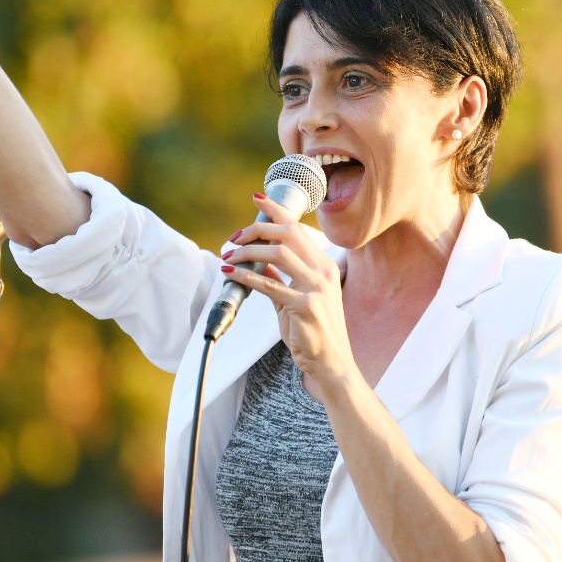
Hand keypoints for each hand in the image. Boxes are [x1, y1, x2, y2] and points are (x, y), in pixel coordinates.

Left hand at [222, 195, 357, 388]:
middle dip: (256, 229)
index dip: (276, 209)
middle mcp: (322, 272)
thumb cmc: (314, 332)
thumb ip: (282, 278)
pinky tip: (232, 274)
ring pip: (277, 253)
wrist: (332, 363)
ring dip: (247, 252)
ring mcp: (316, 288)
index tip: (257, 198)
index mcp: (323, 266)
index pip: (298, 228)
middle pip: (287, 233)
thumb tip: (262, 261)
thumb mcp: (297, 299)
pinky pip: (269, 284)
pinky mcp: (304, 306)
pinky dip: (246, 276)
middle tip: (233, 238)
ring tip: (229, 257)